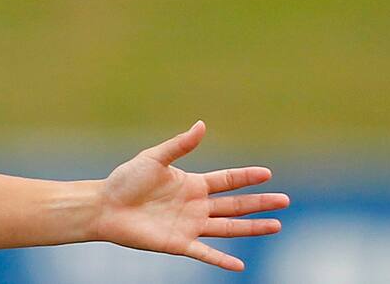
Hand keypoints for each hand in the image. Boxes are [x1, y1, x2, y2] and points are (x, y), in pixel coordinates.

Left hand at [93, 120, 289, 270]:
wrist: (104, 206)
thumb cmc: (125, 180)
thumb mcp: (154, 158)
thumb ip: (179, 145)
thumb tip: (201, 125)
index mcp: (191, 184)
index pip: (226, 180)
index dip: (246, 177)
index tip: (268, 173)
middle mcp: (195, 206)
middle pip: (235, 205)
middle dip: (260, 203)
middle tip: (285, 201)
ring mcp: (189, 226)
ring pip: (228, 228)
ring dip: (252, 228)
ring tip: (277, 226)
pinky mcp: (178, 243)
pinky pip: (204, 253)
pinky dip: (221, 260)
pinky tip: (240, 265)